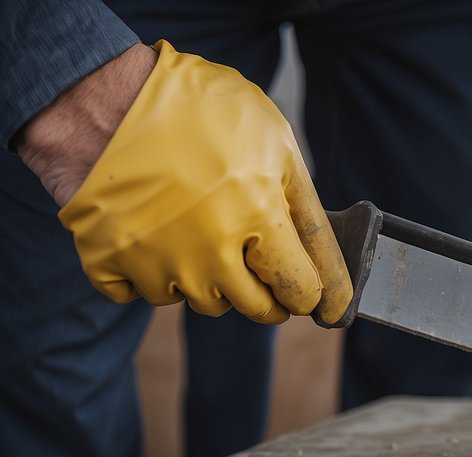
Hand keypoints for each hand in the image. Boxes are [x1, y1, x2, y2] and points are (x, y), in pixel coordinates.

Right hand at [23, 41, 350, 324]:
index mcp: (257, 217)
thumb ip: (307, 210)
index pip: (300, 292)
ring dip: (210, 281)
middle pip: (255, 307)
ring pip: (201, 303)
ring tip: (201, 233)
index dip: (310, 294)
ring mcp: (156, 261)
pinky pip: (139, 294)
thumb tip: (329, 272)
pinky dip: (149, 274)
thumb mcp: (277, 143)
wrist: (104, 94)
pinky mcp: (109, 262)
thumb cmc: (200, 110)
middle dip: (267, 293)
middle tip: (261, 265)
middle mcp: (208, 251)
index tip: (312, 296)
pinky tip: (153, 237)